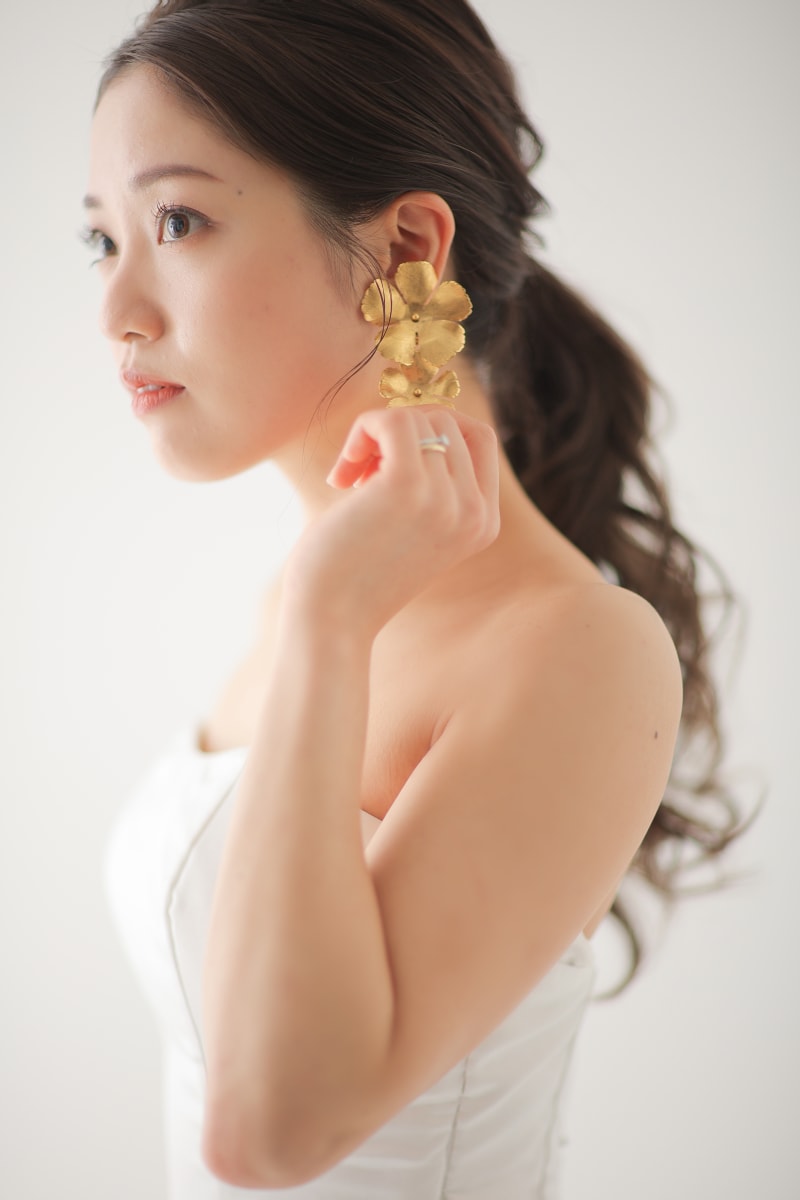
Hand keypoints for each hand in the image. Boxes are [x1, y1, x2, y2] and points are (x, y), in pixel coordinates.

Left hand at [284, 405, 499, 635]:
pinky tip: (341, 474)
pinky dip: (363, 431)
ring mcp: (445, 499)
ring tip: (349, 476)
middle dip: (397, 432)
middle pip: (446, 420)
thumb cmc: (355, 574)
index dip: (432, 430)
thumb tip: (412, 418)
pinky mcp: (407, 486)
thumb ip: (429, 483)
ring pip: (418, 418)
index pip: (479, 437)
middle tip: (360, 471)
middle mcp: (474, 512)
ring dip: (374, 434)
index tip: (388, 459)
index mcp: (484, 523)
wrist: (330, 622)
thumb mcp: (408, 528)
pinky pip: (393, 420)